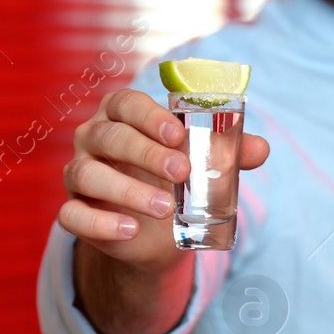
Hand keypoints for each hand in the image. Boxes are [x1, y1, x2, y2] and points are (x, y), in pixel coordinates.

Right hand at [59, 88, 269, 273]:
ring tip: (166, 209)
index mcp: (121, 114)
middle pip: (110, 136)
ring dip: (127, 191)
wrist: (156, 229)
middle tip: (182, 173)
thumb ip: (229, 153)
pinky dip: (99, 223)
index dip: (149, 115)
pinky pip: (72, 214)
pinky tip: (129, 230)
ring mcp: (78, 173)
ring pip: (88, 174)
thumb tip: (261, 149)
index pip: (125, 103)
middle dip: (146, 153)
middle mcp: (93, 137)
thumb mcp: (203, 162)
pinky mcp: (73, 209)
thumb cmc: (176, 177)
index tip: (177, 134)